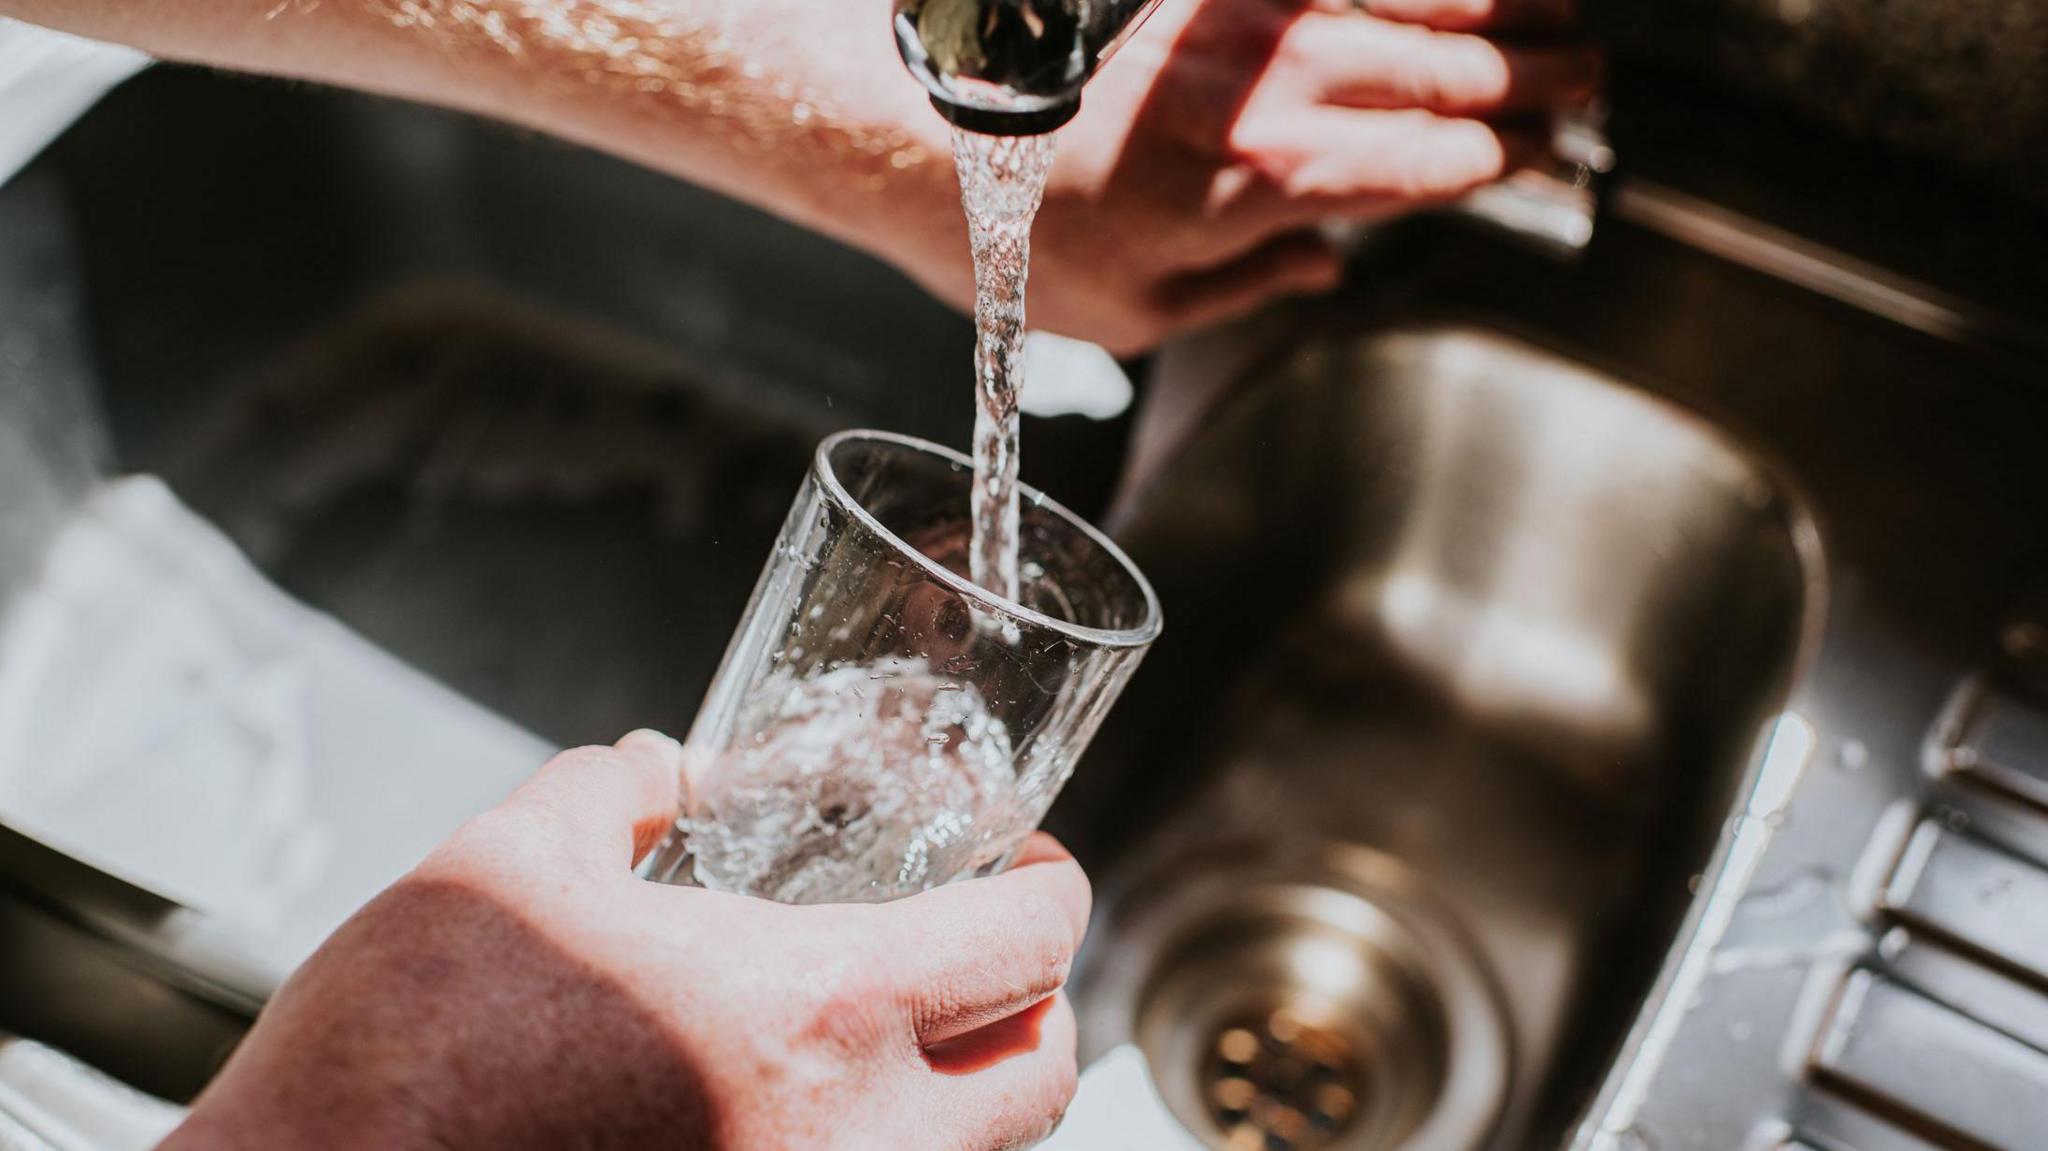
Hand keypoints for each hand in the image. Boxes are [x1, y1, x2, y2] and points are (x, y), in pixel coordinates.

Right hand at [161, 731, 1091, 1150]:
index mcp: (817, 1016)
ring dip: (974, 1095)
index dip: (1052, 887)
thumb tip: (662, 769)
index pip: (1026, 944)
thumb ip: (612, 794)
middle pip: (1046, 1080)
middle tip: (987, 952)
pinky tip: (804, 1110)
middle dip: (1041, 1003)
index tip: (1027, 861)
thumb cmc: (402, 1055)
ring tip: (908, 1035)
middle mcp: (852, 1146)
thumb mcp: (506, 865)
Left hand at [1009, 0, 1600, 352]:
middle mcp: (1277, 90)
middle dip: (1535, 82)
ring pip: (1410, 2)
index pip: (1432, 168)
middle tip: (1587, 86)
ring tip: (1552, 17)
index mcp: (1271, 187)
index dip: (1503, 164)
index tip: (1539, 162)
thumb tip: (1322, 271)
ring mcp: (1243, 19)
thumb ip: (1249, 286)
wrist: (910, 123)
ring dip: (1496, 12)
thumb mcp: (1137, 315)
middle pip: (1446, 77)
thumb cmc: (1009, 227)